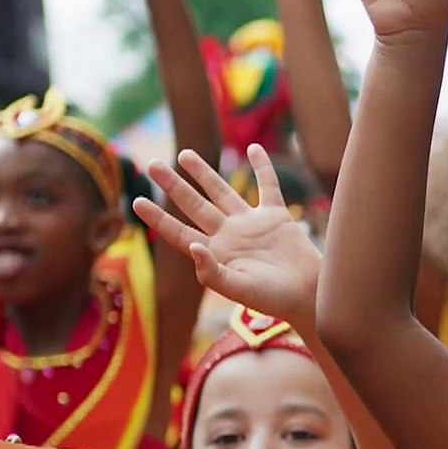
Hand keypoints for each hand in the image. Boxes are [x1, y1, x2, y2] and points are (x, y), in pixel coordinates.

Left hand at [134, 144, 321, 324]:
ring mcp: (251, 224)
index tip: (137, 201)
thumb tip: (194, 247)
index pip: (179, 232)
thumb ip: (214, 273)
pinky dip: (262, 167)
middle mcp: (228, 235)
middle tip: (153, 165)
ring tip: (184, 154)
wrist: (309, 295)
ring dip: (203, 173)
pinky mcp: (276, 216)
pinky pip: (267, 186)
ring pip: (221, 191)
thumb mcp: (240, 289)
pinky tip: (253, 149)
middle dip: (173, 185)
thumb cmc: (274, 299)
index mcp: (215, 253)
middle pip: (194, 205)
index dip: (158, 217)